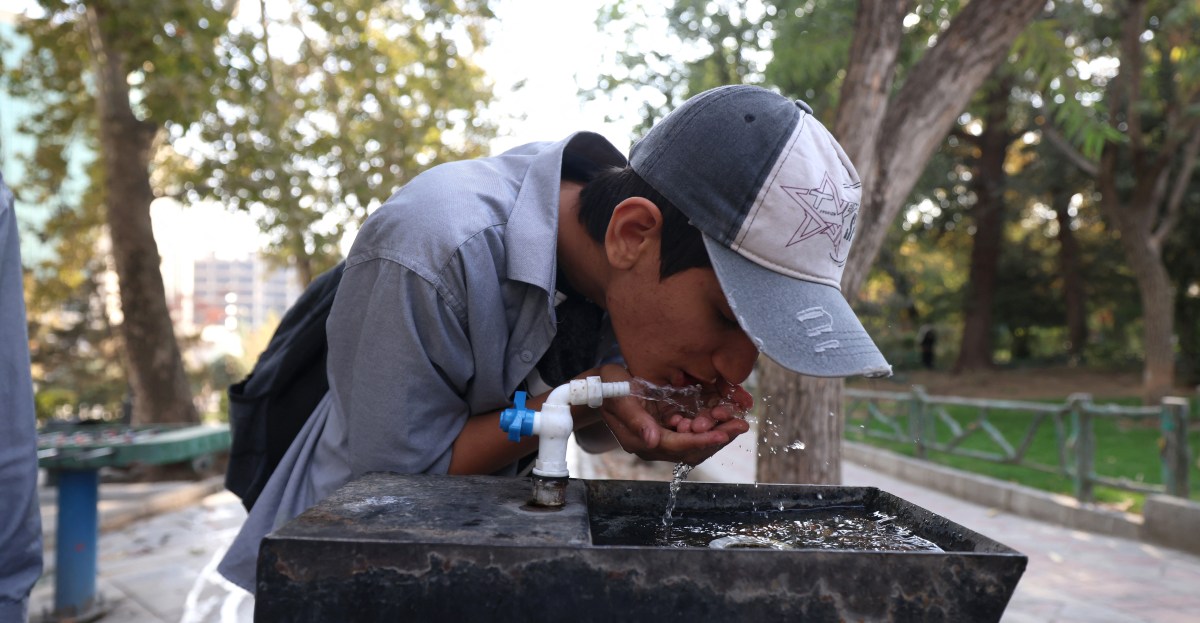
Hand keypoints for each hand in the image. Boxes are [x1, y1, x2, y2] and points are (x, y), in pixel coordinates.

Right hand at [596, 365, 750, 465]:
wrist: (600, 385)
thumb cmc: (605, 387)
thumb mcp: (616, 395)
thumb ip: (634, 418)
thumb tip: (652, 441)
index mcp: (641, 441)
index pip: (677, 446)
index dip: (701, 440)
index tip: (723, 433)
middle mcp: (654, 444)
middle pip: (691, 450)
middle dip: (717, 438)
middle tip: (741, 425)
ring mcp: (662, 436)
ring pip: (696, 443)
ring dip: (718, 432)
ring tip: (738, 420)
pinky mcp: (668, 426)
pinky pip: (693, 431)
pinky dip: (710, 424)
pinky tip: (724, 413)